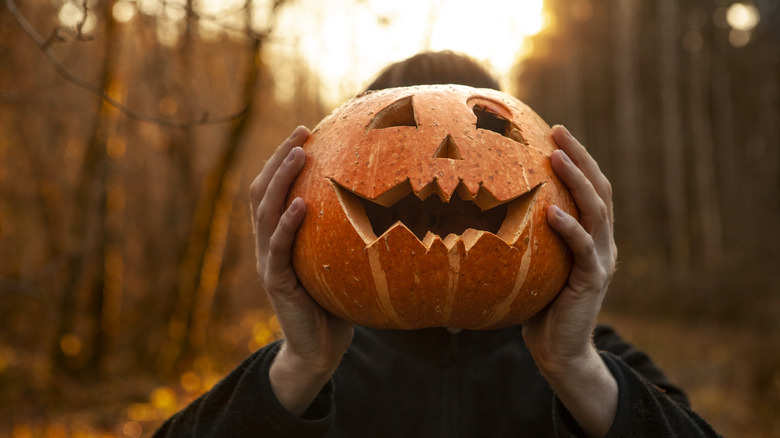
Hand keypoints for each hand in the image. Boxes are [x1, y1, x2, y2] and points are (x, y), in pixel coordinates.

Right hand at [250, 126, 353, 415]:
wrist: (318, 349)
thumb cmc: (336, 303)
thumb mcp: (339, 262)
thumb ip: (344, 235)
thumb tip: (387, 203)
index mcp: (279, 237)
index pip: (273, 189)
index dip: (283, 159)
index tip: (306, 132)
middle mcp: (267, 244)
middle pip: (263, 191)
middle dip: (280, 157)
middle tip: (302, 132)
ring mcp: (268, 262)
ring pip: (265, 212)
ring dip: (281, 179)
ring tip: (300, 154)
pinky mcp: (276, 281)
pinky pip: (278, 247)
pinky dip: (287, 223)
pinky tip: (301, 203)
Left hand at [522, 125, 617, 436]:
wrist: (557, 350)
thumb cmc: (537, 305)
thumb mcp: (531, 264)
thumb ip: (523, 238)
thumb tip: (476, 210)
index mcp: (591, 235)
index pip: (589, 188)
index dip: (578, 158)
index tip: (556, 131)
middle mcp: (602, 242)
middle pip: (598, 189)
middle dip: (581, 157)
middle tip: (559, 130)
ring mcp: (601, 260)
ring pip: (596, 211)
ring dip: (577, 181)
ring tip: (557, 156)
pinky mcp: (592, 280)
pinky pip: (583, 249)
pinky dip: (569, 228)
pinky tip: (552, 212)